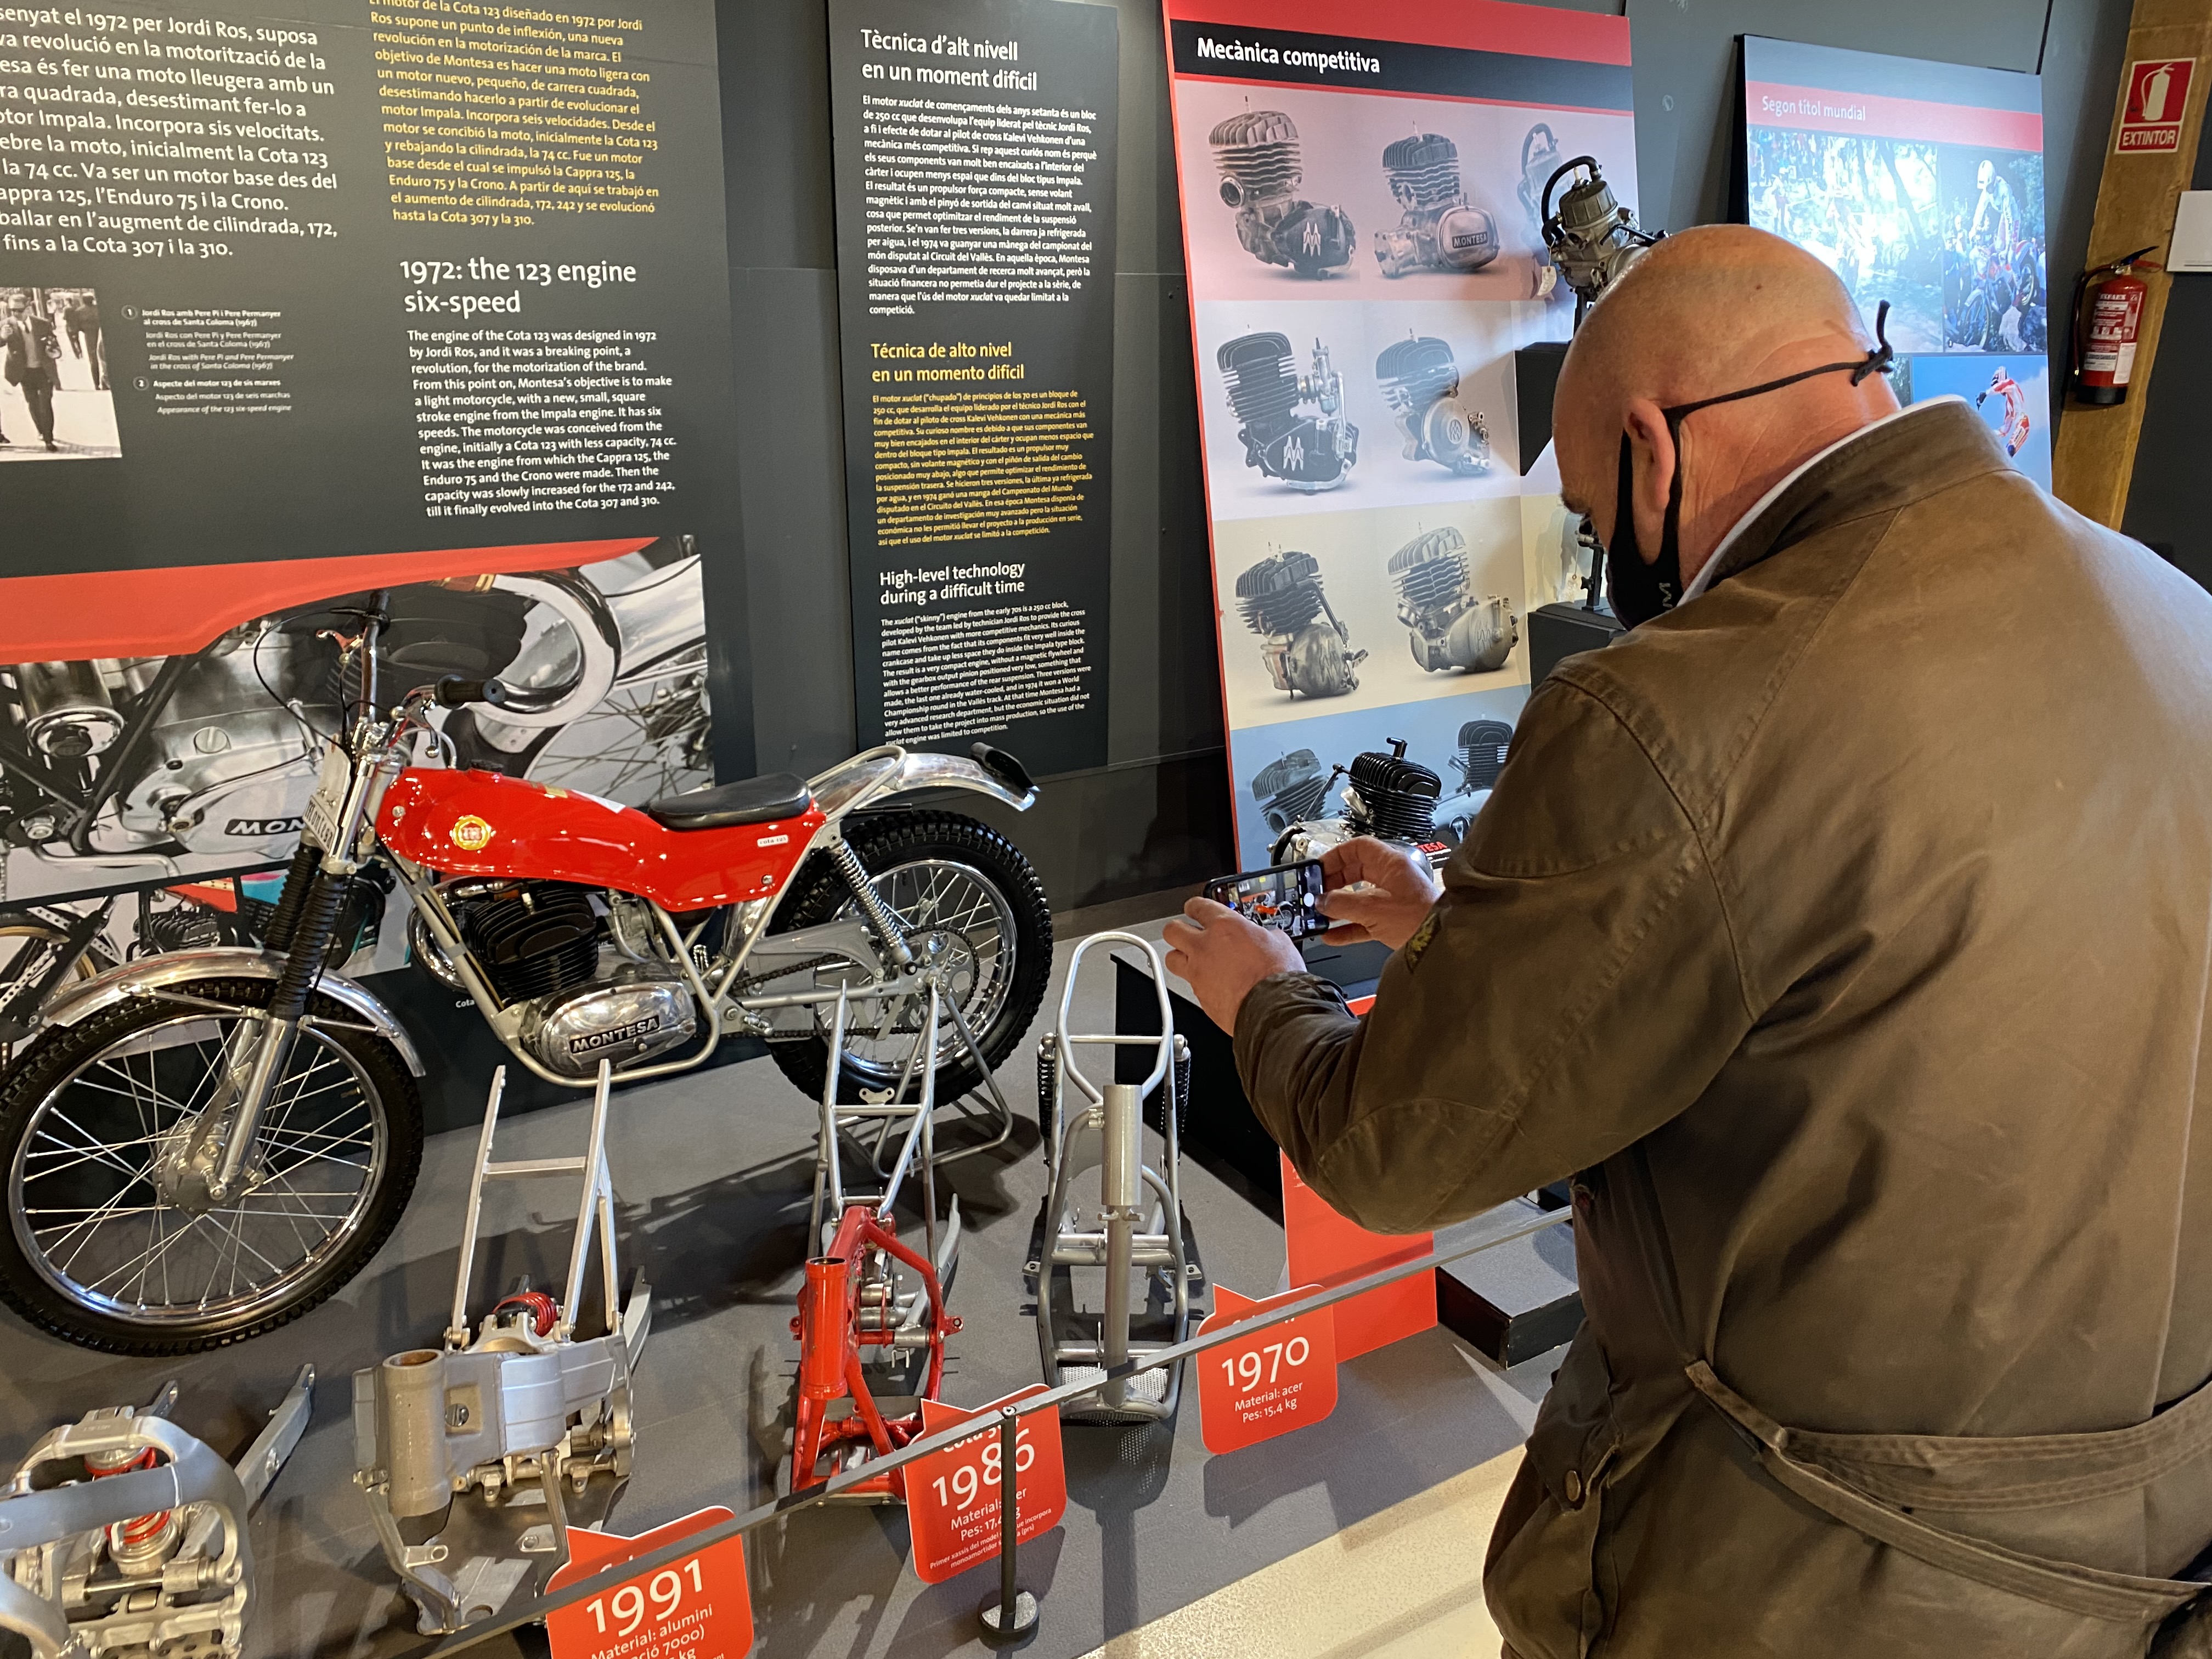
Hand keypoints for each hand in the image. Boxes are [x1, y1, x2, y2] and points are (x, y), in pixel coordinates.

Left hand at [1162, 898, 1304, 1034]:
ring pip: (1171, 958)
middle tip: (1187, 932)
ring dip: (1180, 957)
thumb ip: (1262, 935)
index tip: (1196, 909)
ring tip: (1192, 960)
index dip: (1195, 907)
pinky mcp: (1200, 996)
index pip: (1198, 906)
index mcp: (1225, 926)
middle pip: (1172, 930)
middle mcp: (1205, 947)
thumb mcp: (1279, 942)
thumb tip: (1266, 937)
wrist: (1273, 1008)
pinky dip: (1198, 983)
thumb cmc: (1278, 976)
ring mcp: (1199, 972)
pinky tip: (1211, 984)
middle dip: (1178, 930)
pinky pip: (1190, 984)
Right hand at [1317, 838, 1440, 948]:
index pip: (1358, 848)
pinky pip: (1364, 920)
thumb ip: (1343, 903)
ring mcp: (1392, 900)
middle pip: (1355, 872)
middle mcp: (1391, 879)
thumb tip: (1322, 901)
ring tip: (1319, 914)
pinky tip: (1332, 935)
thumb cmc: (1419, 918)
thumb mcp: (1373, 909)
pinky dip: (1348, 926)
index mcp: (1391, 865)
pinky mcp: (1392, 921)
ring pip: (1358, 898)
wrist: (1442, 943)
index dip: (1336, 856)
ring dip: (1338, 907)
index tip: (1319, 869)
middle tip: (1316, 893)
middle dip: (1333, 883)